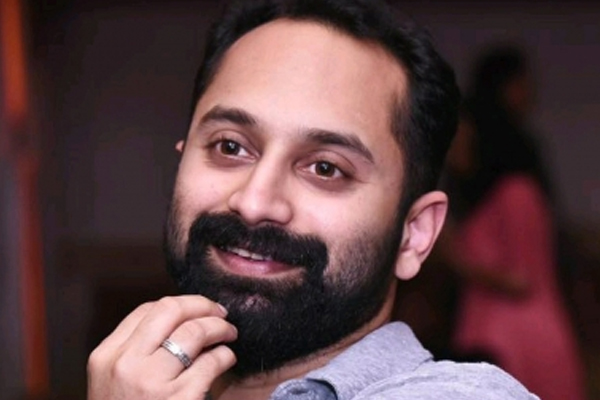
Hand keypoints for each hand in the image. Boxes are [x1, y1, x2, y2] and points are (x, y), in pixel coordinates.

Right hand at [87, 296, 237, 399]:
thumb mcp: (114, 385)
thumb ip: (136, 353)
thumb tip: (180, 320)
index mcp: (105, 357)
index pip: (145, 310)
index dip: (178, 304)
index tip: (196, 309)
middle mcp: (125, 365)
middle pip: (170, 310)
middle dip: (201, 305)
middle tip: (219, 312)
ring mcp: (151, 383)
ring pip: (194, 331)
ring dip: (219, 327)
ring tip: (229, 334)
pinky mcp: (180, 399)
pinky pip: (211, 361)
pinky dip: (225, 355)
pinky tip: (227, 359)